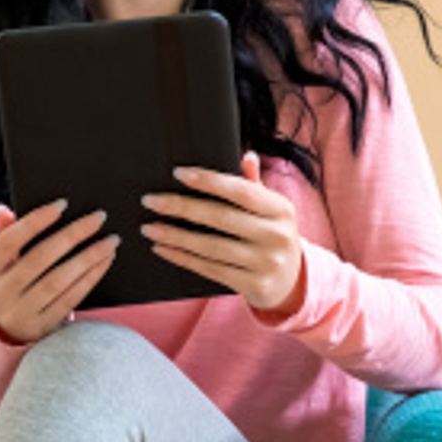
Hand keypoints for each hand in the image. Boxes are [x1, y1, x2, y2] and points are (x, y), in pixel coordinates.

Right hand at [0, 198, 116, 345]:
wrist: (9, 333)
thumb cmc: (11, 287)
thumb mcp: (1, 266)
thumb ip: (5, 236)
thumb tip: (2, 209)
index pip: (8, 240)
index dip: (35, 221)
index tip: (62, 204)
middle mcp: (0, 292)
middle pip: (39, 258)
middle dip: (72, 235)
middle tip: (99, 217)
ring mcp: (20, 311)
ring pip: (59, 279)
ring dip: (89, 257)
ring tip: (110, 240)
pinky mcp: (42, 325)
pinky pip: (72, 297)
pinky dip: (91, 277)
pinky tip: (105, 261)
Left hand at [143, 152, 308, 316]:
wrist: (291, 282)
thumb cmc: (272, 237)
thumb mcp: (272, 211)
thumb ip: (255, 186)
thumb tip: (247, 156)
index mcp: (282, 210)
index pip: (241, 191)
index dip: (209, 181)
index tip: (178, 173)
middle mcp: (277, 236)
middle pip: (221, 217)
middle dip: (181, 207)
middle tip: (151, 201)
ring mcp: (267, 263)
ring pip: (211, 246)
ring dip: (175, 236)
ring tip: (150, 228)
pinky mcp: (254, 285)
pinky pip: (210, 269)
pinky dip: (183, 258)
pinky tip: (163, 249)